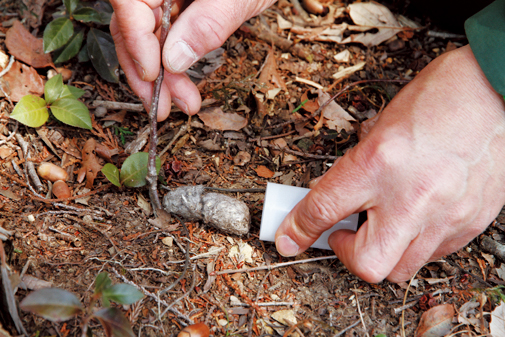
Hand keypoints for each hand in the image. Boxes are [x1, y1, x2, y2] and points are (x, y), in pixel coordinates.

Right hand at [110, 0, 274, 120]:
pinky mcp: (178, 14)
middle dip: (146, 72)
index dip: (135, 39)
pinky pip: (166, 43)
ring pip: (147, 42)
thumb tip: (175, 60)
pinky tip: (184, 90)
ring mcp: (167, 2)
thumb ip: (209, 22)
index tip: (153, 73)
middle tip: (162, 106)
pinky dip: (173, 70)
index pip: (128, 2)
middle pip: (132, 28)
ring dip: (162, 79)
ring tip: (183, 104)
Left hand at [275, 45, 504, 282]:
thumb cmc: (439, 99)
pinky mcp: (470, 223)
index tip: (290, 239)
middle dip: (348, 256)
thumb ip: (354, 170)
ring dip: (383, 253)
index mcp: (379, 162)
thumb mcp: (379, 128)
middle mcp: (412, 196)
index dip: (298, 229)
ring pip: (402, 269)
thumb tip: (331, 197)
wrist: (495, 91)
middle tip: (345, 233)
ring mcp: (446, 215)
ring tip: (382, 225)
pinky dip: (415, 245)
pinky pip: (433, 255)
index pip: (323, 209)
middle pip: (367, 265)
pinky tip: (413, 220)